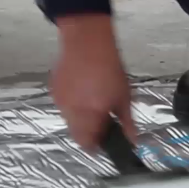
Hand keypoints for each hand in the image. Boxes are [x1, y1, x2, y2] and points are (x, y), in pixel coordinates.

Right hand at [52, 14, 137, 149]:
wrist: (87, 42)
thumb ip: (127, 122)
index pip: (88, 144)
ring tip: (92, 100)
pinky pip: (63, 106)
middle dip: (89, 133)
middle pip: (77, 135)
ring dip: (80, 118)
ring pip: (69, 120)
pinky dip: (72, 104)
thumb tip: (134, 141)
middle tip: (102, 120)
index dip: (97, 145)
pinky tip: (82, 90)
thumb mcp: (124, 96)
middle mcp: (71, 112)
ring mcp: (60, 102)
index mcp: (90, 116)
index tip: (105, 140)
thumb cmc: (110, 68)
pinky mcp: (54, 91)